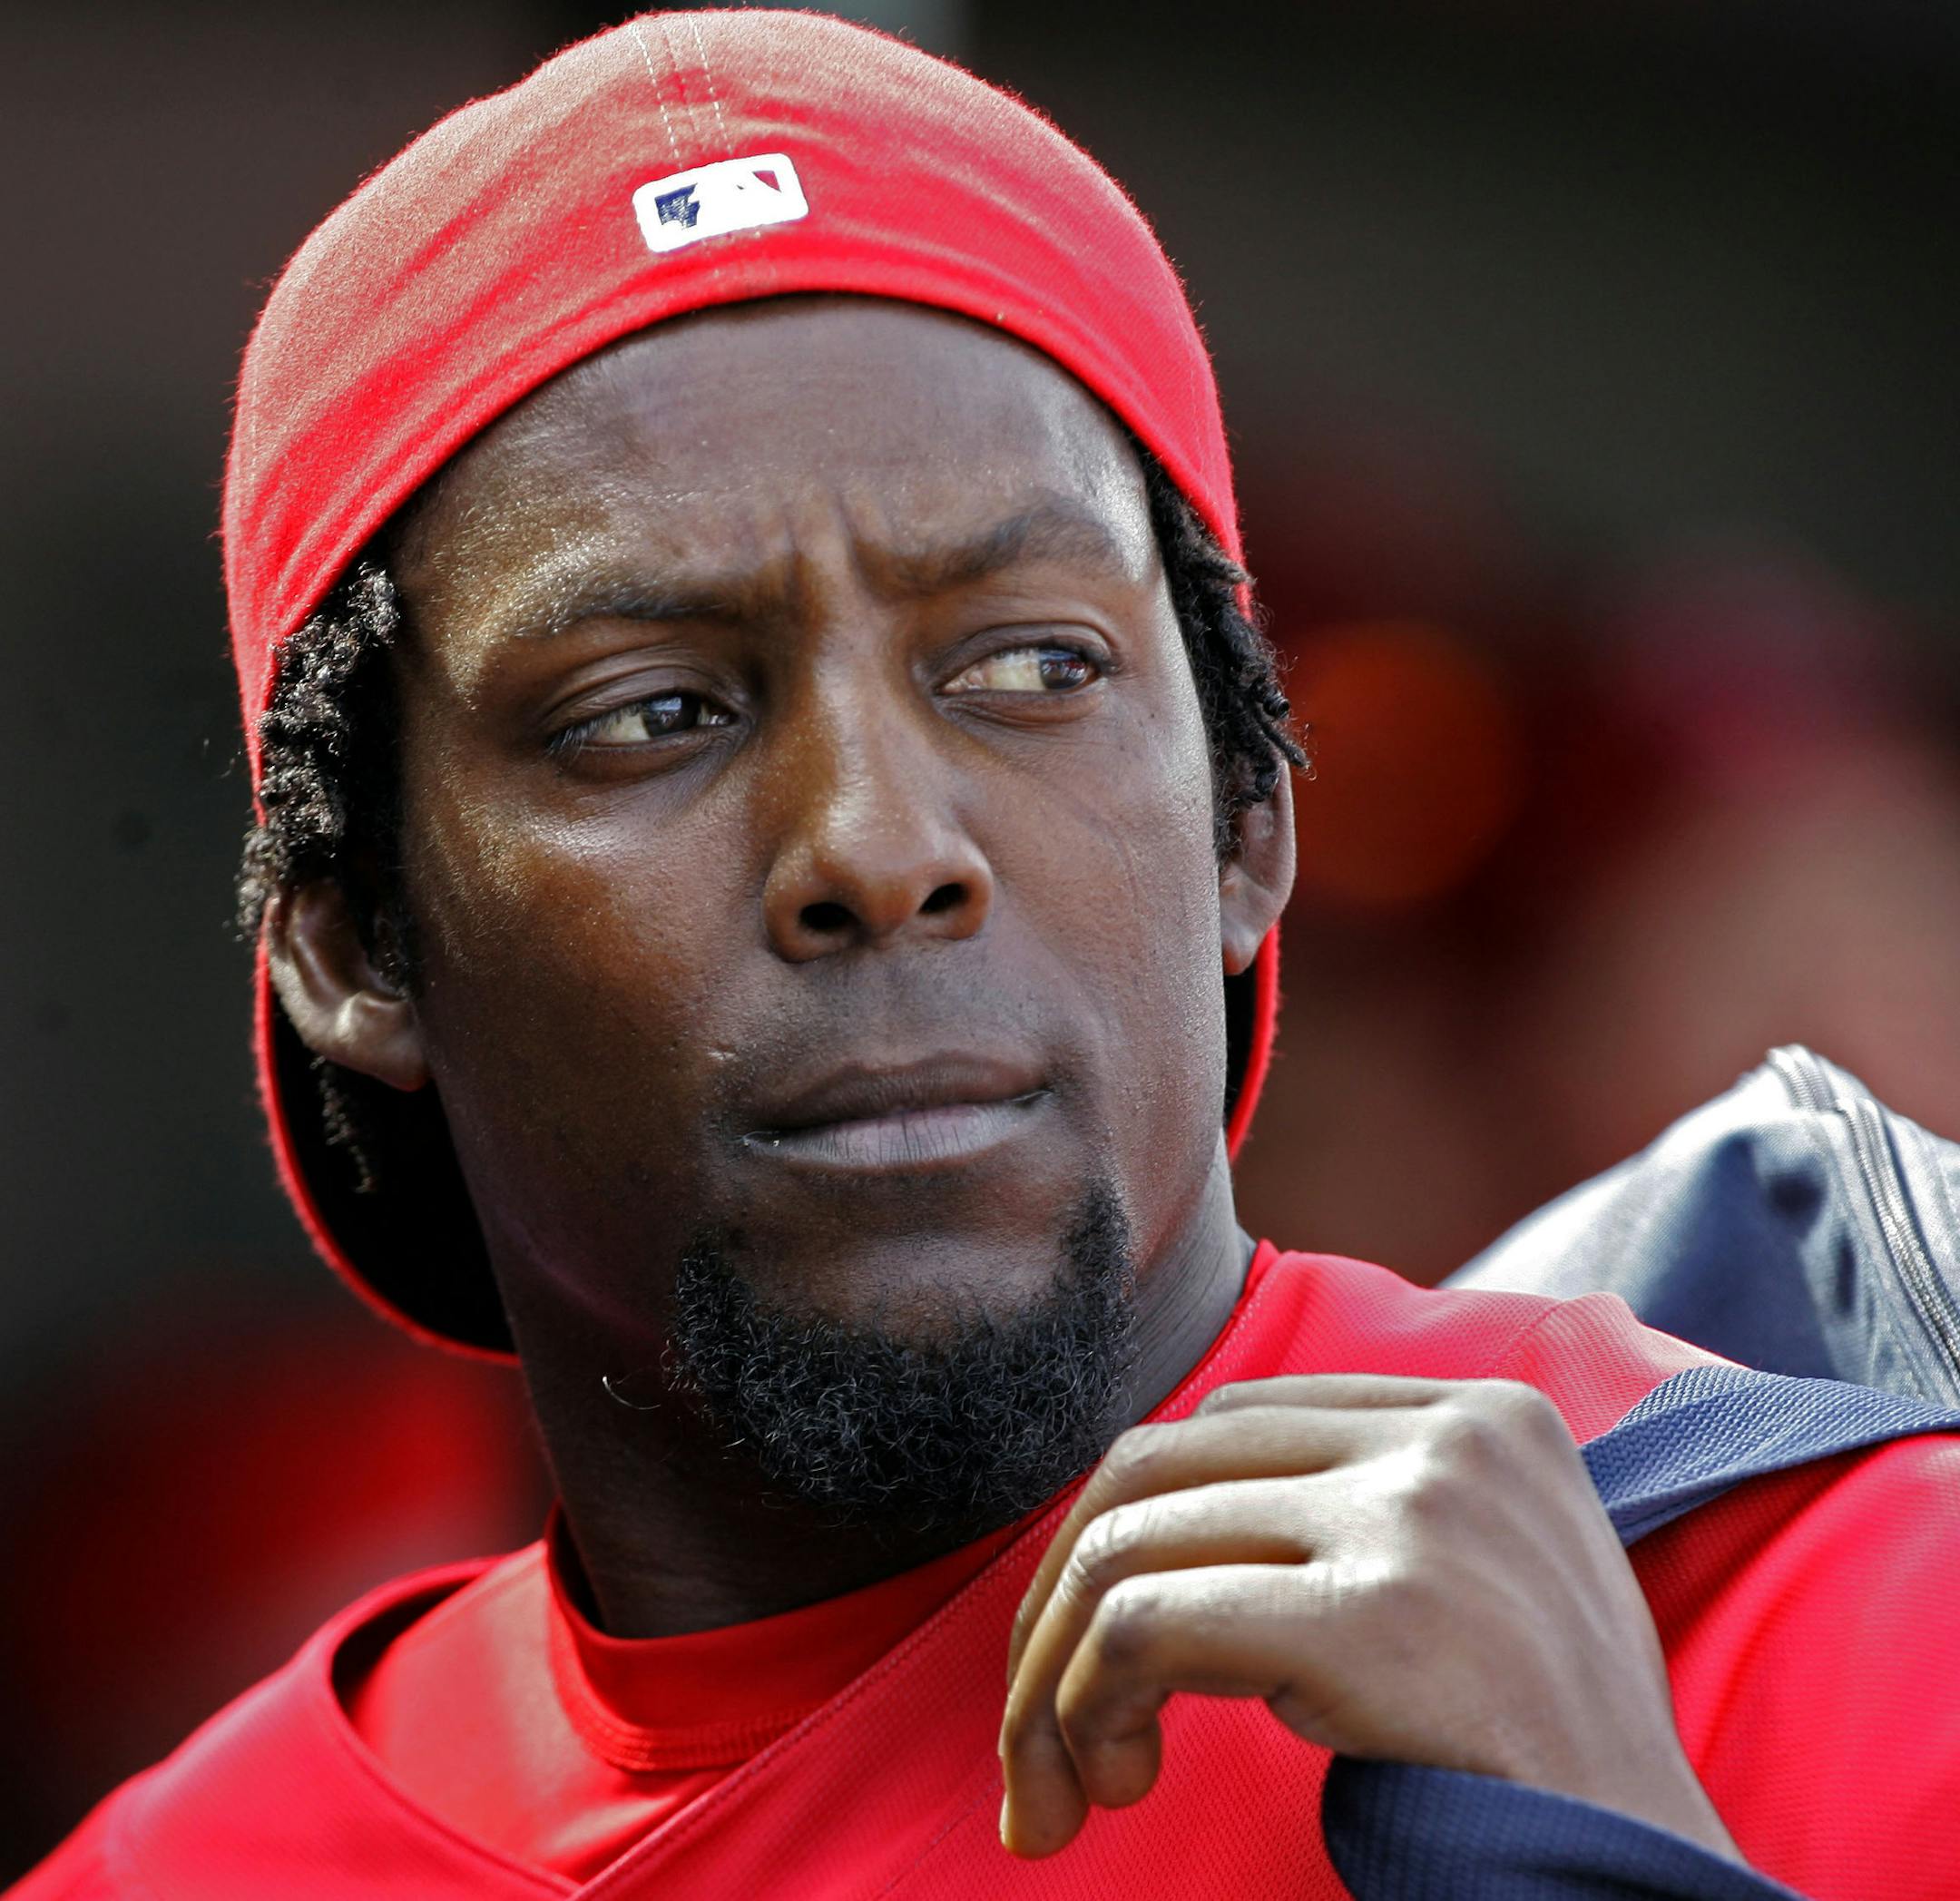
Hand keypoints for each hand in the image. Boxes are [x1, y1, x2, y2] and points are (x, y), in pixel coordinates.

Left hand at [998, 1374, 1738, 1862]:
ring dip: (1054, 1676)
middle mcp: (1446, 1436)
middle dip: (1060, 1596)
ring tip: (1070, 1785)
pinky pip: (1144, 1625)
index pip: (1228, 1423)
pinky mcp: (1369, 1617)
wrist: (1646, 1878)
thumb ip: (1358, 1507)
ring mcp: (1412, 1516)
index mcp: (1481, 1411)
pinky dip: (1083, 1704)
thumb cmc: (1544, 1754)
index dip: (1136, 1529)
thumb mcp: (1481, 1574)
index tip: (1101, 1643)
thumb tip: (1149, 1528)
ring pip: (1129, 1542)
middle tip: (1038, 1729)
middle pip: (1157, 1464)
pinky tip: (1115, 1780)